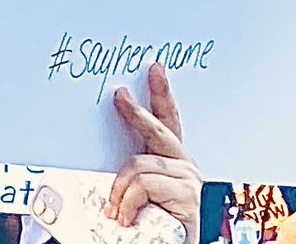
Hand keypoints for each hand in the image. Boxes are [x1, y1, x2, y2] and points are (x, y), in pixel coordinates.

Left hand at [107, 64, 201, 242]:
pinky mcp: (187, 196)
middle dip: (136, 112)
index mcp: (173, 163)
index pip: (167, 120)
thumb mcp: (136, 192)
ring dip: (119, 189)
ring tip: (116, 211)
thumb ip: (131, 172)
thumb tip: (107, 149)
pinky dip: (127, 202)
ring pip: (139, 164)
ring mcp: (188, 180)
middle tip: (119, 96)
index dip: (160, 93)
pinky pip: (142, 185)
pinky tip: (127, 217)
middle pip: (158, 129)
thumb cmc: (151, 226)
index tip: (153, 69)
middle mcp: (184, 166)